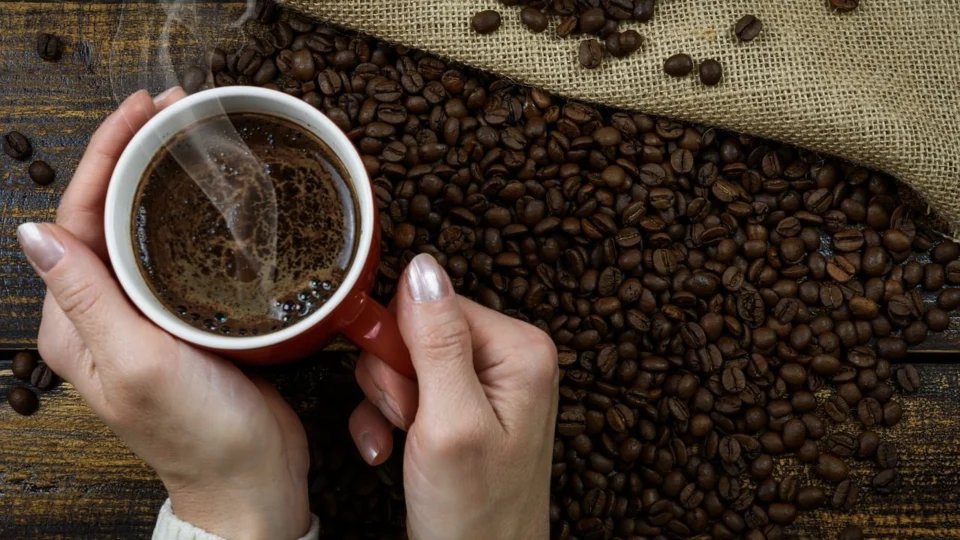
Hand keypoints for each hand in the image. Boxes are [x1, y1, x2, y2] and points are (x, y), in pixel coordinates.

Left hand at [18, 89, 311, 539]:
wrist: (252, 479)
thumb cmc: (199, 435)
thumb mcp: (139, 364)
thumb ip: (87, 298)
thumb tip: (35, 232)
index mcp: (75, 321)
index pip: (77, 217)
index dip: (104, 156)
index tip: (142, 112)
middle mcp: (102, 313)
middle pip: (106, 213)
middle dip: (131, 155)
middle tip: (172, 112)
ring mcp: (143, 316)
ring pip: (141, 228)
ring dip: (160, 179)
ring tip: (189, 139)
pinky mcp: (183, 320)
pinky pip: (176, 253)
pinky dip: (189, 215)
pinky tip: (213, 198)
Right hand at [348, 254, 558, 539]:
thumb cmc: (475, 513)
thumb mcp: (451, 422)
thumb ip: (437, 342)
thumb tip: (423, 266)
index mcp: (519, 349)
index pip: (437, 302)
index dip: (403, 343)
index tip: (404, 393)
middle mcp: (507, 359)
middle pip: (417, 330)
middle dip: (395, 378)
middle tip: (410, 421)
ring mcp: (483, 386)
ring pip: (402, 360)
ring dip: (386, 403)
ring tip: (406, 441)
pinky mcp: (459, 409)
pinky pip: (405, 390)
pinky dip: (386, 421)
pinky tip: (390, 451)